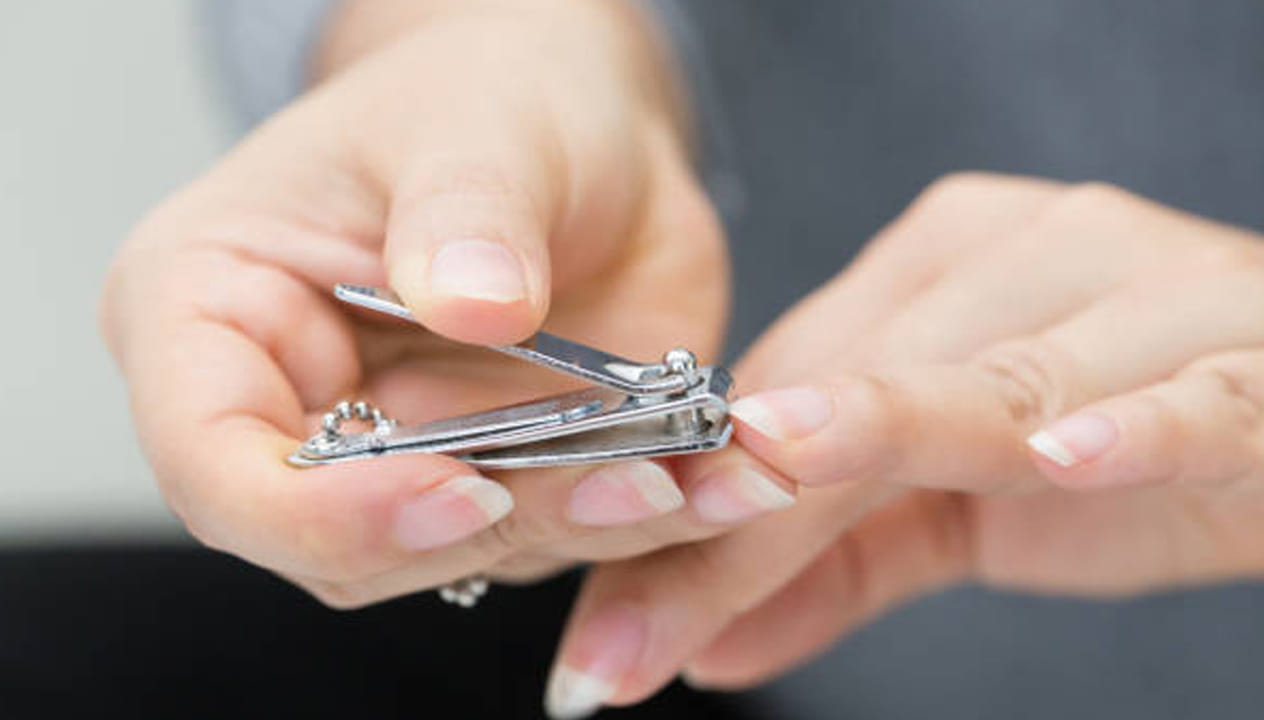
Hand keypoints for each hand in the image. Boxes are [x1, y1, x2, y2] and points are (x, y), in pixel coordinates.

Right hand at [100, 0, 773, 607]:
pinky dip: (656, 513)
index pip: (216, 466)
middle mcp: (298, 410)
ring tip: (696, 476)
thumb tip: (474, 304)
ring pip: (473, 551)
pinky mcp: (505, 477)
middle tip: (622, 479)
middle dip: (487, 526)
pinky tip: (736, 475)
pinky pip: (567, 526)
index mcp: (214, 314)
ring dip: (591, 525)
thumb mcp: (473, 121)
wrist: (580, 130)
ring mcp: (405, 459)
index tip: (457, 488)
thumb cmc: (485, 97)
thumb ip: (463, 208)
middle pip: (347, 544)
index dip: (322, 512)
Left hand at [545, 173, 1263, 716]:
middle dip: (749, 506)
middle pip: (862, 383)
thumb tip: (708, 647)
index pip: (792, 381)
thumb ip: (833, 566)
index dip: (697, 484)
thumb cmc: (1126, 436)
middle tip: (643, 618)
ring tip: (777, 475)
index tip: (609, 590)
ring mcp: (1143, 295)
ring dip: (887, 434)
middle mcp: (1029, 254)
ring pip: (995, 377)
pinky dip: (1131, 419)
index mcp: (943, 267)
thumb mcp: (958, 509)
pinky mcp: (1249, 357)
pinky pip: (1184, 389)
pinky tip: (1067, 454)